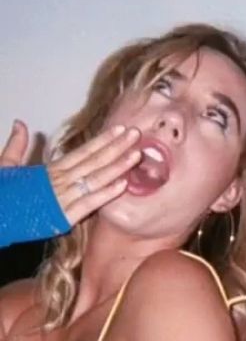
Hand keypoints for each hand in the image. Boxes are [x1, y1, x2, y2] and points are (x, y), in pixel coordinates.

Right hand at [1, 120, 141, 225]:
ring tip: (136, 155)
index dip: (103, 140)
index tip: (120, 129)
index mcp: (50, 169)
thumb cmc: (1, 195)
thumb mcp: (4, 165)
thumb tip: (20, 123)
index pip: (83, 151)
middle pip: (94, 161)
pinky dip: (106, 194)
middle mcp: (59, 180)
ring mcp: (62, 198)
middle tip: (136, 134)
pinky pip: (88, 203)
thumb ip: (16, 145)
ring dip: (117, 167)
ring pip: (95, 179)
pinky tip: (123, 184)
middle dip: (117, 147)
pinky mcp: (62, 217)